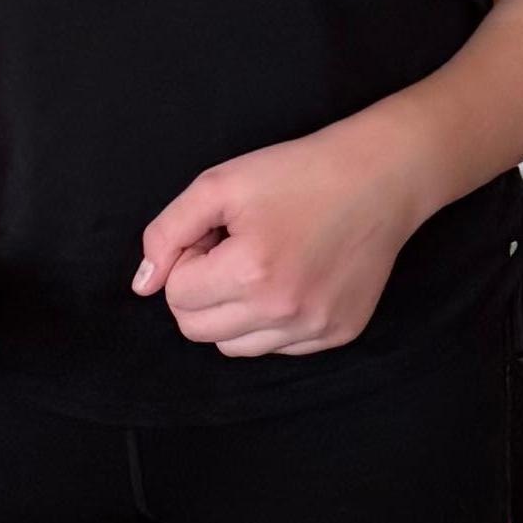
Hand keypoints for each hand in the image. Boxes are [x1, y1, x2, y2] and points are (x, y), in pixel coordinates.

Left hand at [136, 110, 432, 358]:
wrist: (380, 178)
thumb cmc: (298, 173)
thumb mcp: (219, 184)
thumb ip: (167, 233)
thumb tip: (143, 285)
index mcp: (251, 272)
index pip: (176, 297)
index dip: (187, 261)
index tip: (215, 235)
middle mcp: (284, 311)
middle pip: (199, 331)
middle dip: (201, 292)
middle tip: (231, 250)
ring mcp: (315, 328)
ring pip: (235, 348)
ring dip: (233, 312)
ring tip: (261, 265)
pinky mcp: (338, 334)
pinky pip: (278, 348)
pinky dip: (271, 322)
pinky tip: (292, 279)